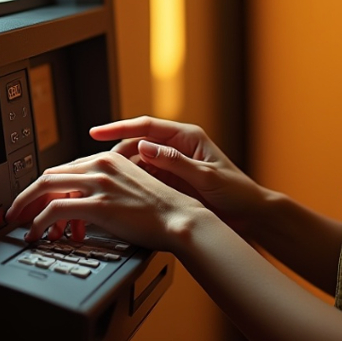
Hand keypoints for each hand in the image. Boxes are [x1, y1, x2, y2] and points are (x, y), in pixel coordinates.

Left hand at [4, 150, 202, 249]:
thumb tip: (83, 201)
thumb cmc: (160, 209)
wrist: (179, 218)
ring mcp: (99, 183)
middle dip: (26, 196)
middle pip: (49, 175)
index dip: (43, 187)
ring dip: (27, 208)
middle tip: (16, 212)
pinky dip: (39, 222)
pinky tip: (36, 234)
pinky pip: (55, 209)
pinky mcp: (99, 203)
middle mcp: (101, 166)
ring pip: (46, 188)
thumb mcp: (130, 187)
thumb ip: (106, 186)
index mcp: (108, 159)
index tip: (33, 201)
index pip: (64, 169)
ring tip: (21, 225)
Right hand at [92, 116, 266, 236]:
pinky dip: (129, 184)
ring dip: (118, 171)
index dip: (119, 128)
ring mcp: (172, 165)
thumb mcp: (206, 176)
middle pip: (137, 144)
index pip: (147, 126)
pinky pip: (144, 179)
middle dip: (114, 153)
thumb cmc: (236, 192)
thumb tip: (144, 146)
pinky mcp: (170, 182)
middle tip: (91, 167)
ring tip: (97, 181)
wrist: (250, 213)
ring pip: (137, 163)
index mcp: (187, 137)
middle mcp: (177, 147)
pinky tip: (114, 193)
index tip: (95, 132)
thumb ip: (175, 162)